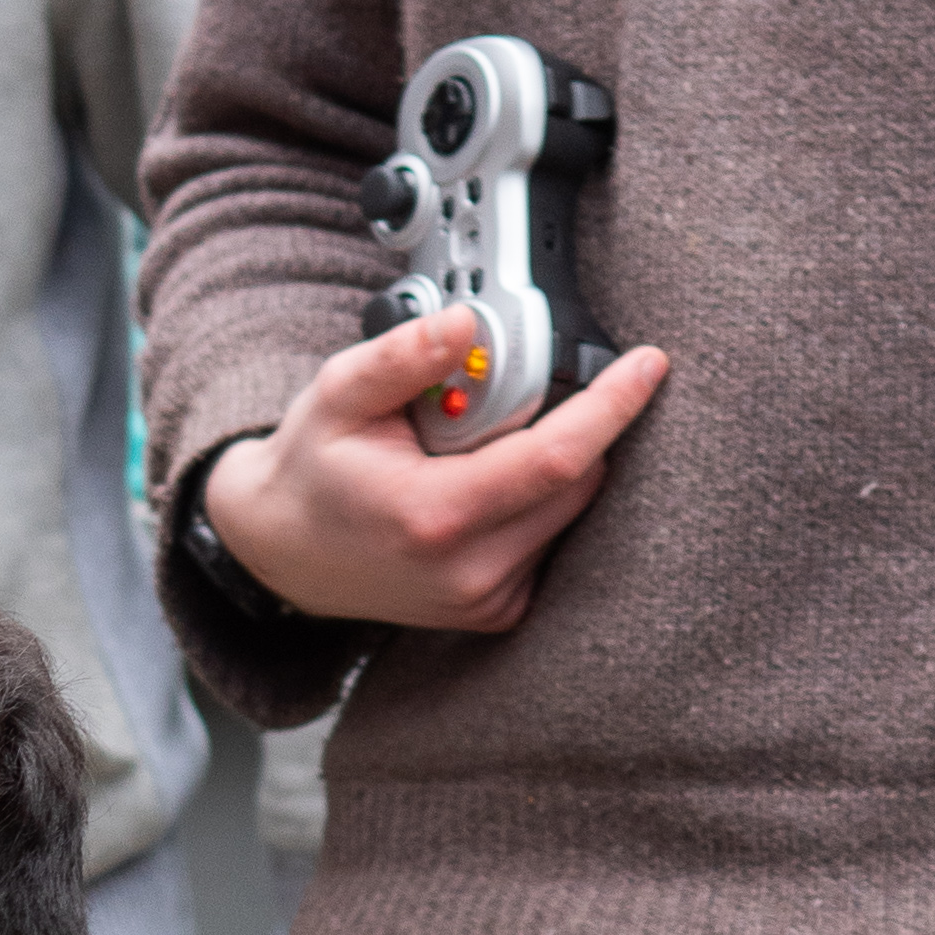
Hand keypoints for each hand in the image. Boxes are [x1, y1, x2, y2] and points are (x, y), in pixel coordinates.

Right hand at [196, 312, 670, 639]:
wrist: (285, 552)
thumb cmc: (313, 470)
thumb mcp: (338, 394)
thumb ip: (401, 356)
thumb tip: (468, 323)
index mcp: (434, 518)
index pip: (557, 459)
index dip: (612, 407)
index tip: (649, 364)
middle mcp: (469, 573)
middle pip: (577, 481)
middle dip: (568, 425)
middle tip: (499, 402)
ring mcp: (486, 601)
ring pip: (571, 511)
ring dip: (552, 465)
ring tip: (472, 452)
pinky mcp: (498, 611)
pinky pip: (554, 540)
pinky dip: (538, 501)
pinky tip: (484, 488)